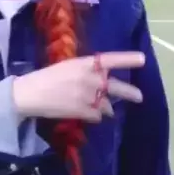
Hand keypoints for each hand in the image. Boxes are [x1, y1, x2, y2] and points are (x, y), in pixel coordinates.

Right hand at [12, 51, 144, 122]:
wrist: (31, 93)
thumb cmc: (46, 76)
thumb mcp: (67, 67)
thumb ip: (85, 73)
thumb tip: (100, 84)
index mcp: (84, 63)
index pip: (110, 59)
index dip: (127, 59)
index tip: (142, 59)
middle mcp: (89, 79)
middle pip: (116, 86)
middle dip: (129, 92)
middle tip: (139, 96)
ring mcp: (88, 96)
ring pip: (107, 105)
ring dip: (105, 106)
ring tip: (100, 108)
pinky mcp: (84, 111)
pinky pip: (97, 115)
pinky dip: (93, 115)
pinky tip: (83, 112)